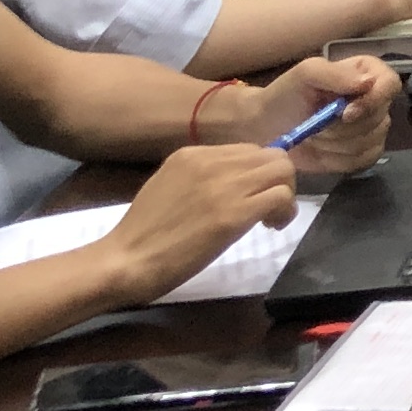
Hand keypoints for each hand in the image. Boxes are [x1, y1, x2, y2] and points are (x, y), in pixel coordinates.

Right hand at [105, 142, 302, 297]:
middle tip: (267, 209)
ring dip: (285, 195)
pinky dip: (285, 211)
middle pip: (271, 155)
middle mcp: (211, 162)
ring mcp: (224, 186)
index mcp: (192, 154)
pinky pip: (281, 196)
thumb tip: (233, 183)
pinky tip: (270, 227)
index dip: (258, 173)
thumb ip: (200, 178)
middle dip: (278, 181)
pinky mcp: (234, 214)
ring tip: (269, 220)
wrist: (126, 260)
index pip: (248, 150)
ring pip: (282, 170)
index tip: (253, 196)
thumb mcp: (170, 187)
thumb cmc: (144, 234)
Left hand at [223, 54, 399, 180]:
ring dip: (336, 144)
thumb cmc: (286, 95)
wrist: (267, 127)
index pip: (390, 85)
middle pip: (380, 118)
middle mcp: (375, 100)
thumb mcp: (306, 74)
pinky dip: (338, 160)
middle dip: (343, 127)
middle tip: (316, 124)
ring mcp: (372, 128)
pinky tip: (321, 150)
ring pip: (371, 142)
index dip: (372, 102)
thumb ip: (336, 75)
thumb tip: (368, 83)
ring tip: (314, 135)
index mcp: (367, 73)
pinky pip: (363, 161)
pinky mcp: (363, 154)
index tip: (345, 114)